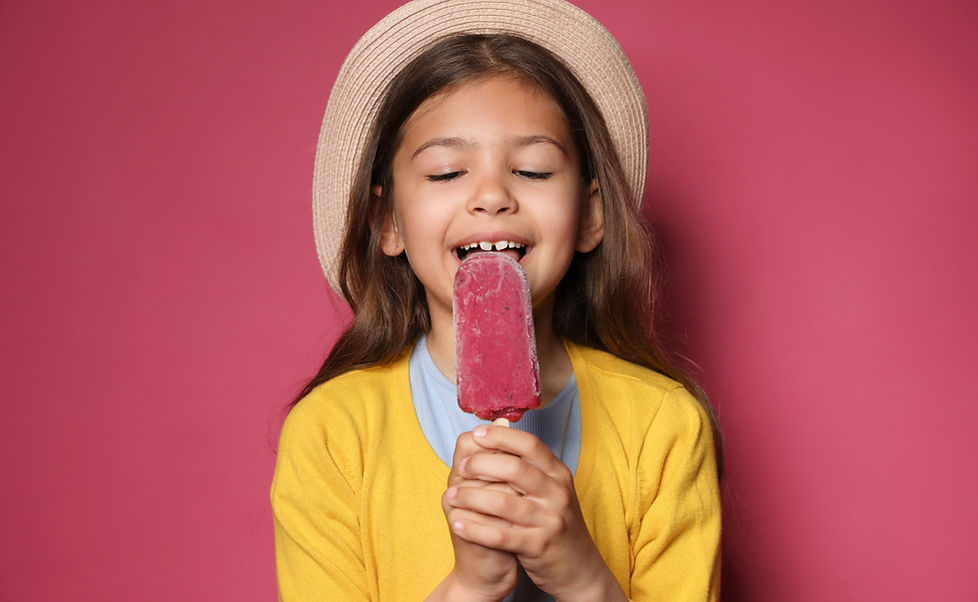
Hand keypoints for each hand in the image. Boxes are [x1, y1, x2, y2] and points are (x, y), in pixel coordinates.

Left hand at [444, 425, 625, 600]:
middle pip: (515, 468)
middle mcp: (556, 493)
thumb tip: (498, 428)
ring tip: (450, 496)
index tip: (478, 433)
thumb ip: (528, 464)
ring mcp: (549, 520)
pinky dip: (476, 529)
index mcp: (558, 474)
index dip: (501, 436)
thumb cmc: (556, 522)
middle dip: (481, 464)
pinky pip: (501, 536)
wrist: (579, 568)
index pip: (530, 445)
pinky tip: (457, 524)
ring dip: (471, 497)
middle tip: (460, 467)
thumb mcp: (551, 489)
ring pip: (503, 502)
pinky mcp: (538, 546)